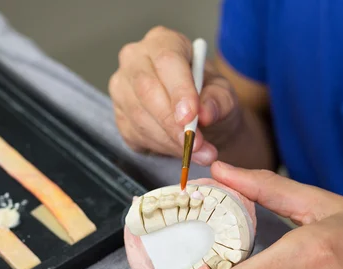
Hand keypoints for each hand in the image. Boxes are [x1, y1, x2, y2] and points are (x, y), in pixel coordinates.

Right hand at [109, 26, 241, 164]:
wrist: (199, 119)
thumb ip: (219, 101)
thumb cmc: (209, 97)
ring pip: (139, 116)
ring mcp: (122, 87)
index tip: (192, 116)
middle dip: (171, 122)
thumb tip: (205, 113)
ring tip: (195, 152)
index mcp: (164, 42)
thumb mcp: (224, 95)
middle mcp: (135, 59)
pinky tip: (178, 149)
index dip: (179, 90)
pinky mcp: (119, 115)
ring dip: (169, 141)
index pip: (167, 61)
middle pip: (146, 89)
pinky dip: (159, 148)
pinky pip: (135, 134)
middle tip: (194, 144)